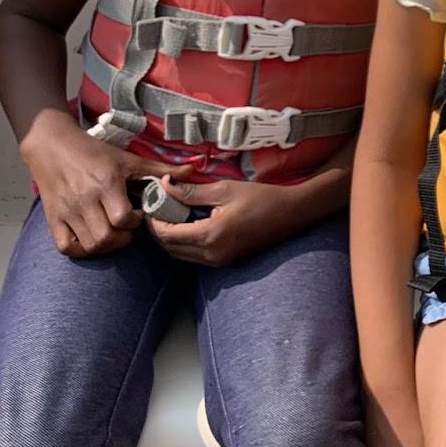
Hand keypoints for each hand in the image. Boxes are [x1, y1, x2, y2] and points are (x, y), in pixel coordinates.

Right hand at [21, 119, 191, 257]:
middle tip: (127, 228)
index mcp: (106, 183)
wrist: (52, 145)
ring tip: (112, 233)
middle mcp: (84, 200)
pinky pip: (66, 247)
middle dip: (123, 238)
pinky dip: (81, 249)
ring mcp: (66, 211)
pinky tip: (92, 239)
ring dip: (106, 246)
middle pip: (106, 237)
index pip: (123, 219)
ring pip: (89, 245)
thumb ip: (160, 168)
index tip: (139, 214)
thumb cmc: (94, 152)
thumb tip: (193, 169)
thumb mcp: (128, 158)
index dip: (136, 222)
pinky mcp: (52, 218)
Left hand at [145, 176, 299, 266]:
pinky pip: (195, 256)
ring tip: (174, 216)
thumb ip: (192, 191)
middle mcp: (212, 253)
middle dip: (160, 230)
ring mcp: (219, 260)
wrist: (293, 213)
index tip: (152, 205)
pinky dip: (186, 243)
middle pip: (170, 248)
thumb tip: (166, 185)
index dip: (154, 221)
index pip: (167, 234)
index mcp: (210, 235)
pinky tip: (192, 225)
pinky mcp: (226, 261)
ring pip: (181, 254)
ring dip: (172, 238)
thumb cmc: (262, 198)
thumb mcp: (225, 189)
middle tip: (159, 209)